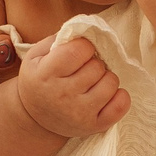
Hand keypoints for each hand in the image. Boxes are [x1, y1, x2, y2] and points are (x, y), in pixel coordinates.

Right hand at [15, 34, 130, 139]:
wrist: (35, 119)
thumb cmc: (39, 81)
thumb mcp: (36, 56)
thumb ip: (59, 39)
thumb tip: (86, 29)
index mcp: (46, 75)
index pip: (79, 50)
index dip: (83, 46)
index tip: (78, 52)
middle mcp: (62, 96)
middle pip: (97, 66)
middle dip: (94, 62)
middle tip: (84, 69)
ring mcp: (79, 113)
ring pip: (111, 83)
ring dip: (105, 78)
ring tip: (93, 82)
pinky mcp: (94, 126)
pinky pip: (120, 105)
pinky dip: (119, 96)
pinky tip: (106, 94)